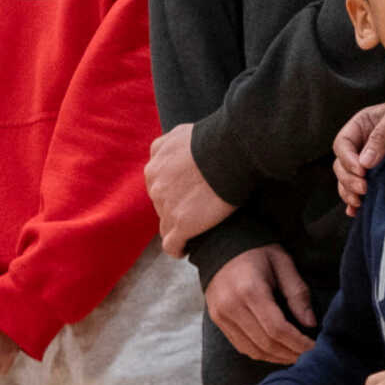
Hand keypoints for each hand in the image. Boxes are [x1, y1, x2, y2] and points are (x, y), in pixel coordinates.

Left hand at [146, 122, 237, 257]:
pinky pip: (171, 245)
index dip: (173, 191)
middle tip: (197, 211)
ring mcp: (166, 207)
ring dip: (178, 228)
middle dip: (175, 208)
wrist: (229, 152)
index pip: (158, 185)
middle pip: (161, 205)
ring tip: (194, 232)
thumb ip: (169, 145)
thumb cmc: (214, 139)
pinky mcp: (181, 225)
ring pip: (166, 225)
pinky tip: (185, 250)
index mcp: (155, 166)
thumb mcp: (181, 133)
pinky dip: (178, 249)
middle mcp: (155, 186)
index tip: (188, 194)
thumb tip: (172, 150)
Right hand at [206, 243, 317, 363]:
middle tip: (307, 355)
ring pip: (253, 349)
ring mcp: (221, 315)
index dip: (298, 343)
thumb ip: (297, 293)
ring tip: (295, 355)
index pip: (277, 329)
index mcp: (250, 290)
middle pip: (266, 343)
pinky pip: (241, 346)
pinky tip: (276, 352)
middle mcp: (232, 306)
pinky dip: (261, 353)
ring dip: (277, 357)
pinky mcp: (217, 320)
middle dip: (290, 353)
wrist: (222, 244)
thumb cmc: (258, 252)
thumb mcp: (283, 263)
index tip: (313, 347)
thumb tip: (310, 324)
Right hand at [335, 98, 384, 216]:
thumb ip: (381, 136)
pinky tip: (356, 213)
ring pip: (346, 180)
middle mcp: (358, 145)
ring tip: (359, 203)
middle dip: (348, 180)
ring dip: (349, 193)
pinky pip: (358, 190)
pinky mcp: (374, 177)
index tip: (361, 171)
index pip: (342, 144)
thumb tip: (365, 163)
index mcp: (359, 126)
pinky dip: (354, 202)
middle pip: (341, 165)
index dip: (347, 160)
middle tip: (364, 189)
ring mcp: (364, 162)